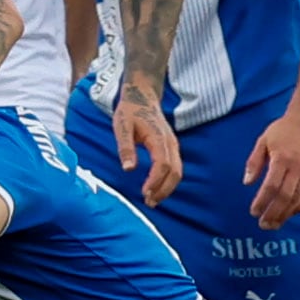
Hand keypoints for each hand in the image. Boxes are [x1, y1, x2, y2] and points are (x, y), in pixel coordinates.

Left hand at [114, 81, 182, 205]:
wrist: (142, 97)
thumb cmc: (130, 111)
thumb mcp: (121, 127)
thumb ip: (125, 147)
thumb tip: (128, 169)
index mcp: (158, 137)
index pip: (162, 164)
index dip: (155, 181)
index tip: (145, 193)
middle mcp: (170, 143)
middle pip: (175, 171)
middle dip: (164, 189)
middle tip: (149, 202)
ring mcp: (173, 145)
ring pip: (178, 171)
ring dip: (167, 188)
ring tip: (153, 200)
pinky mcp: (172, 148)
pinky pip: (175, 168)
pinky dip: (169, 181)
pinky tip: (157, 189)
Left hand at [242, 107, 299, 229]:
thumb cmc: (284, 129)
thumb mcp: (263, 140)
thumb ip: (254, 162)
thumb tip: (247, 183)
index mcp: (282, 158)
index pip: (271, 186)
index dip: (262, 202)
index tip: (254, 212)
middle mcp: (298, 166)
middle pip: (285, 196)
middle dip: (273, 213)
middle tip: (264, 225)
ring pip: (298, 198)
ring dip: (286, 214)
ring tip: (275, 223)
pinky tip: (291, 213)